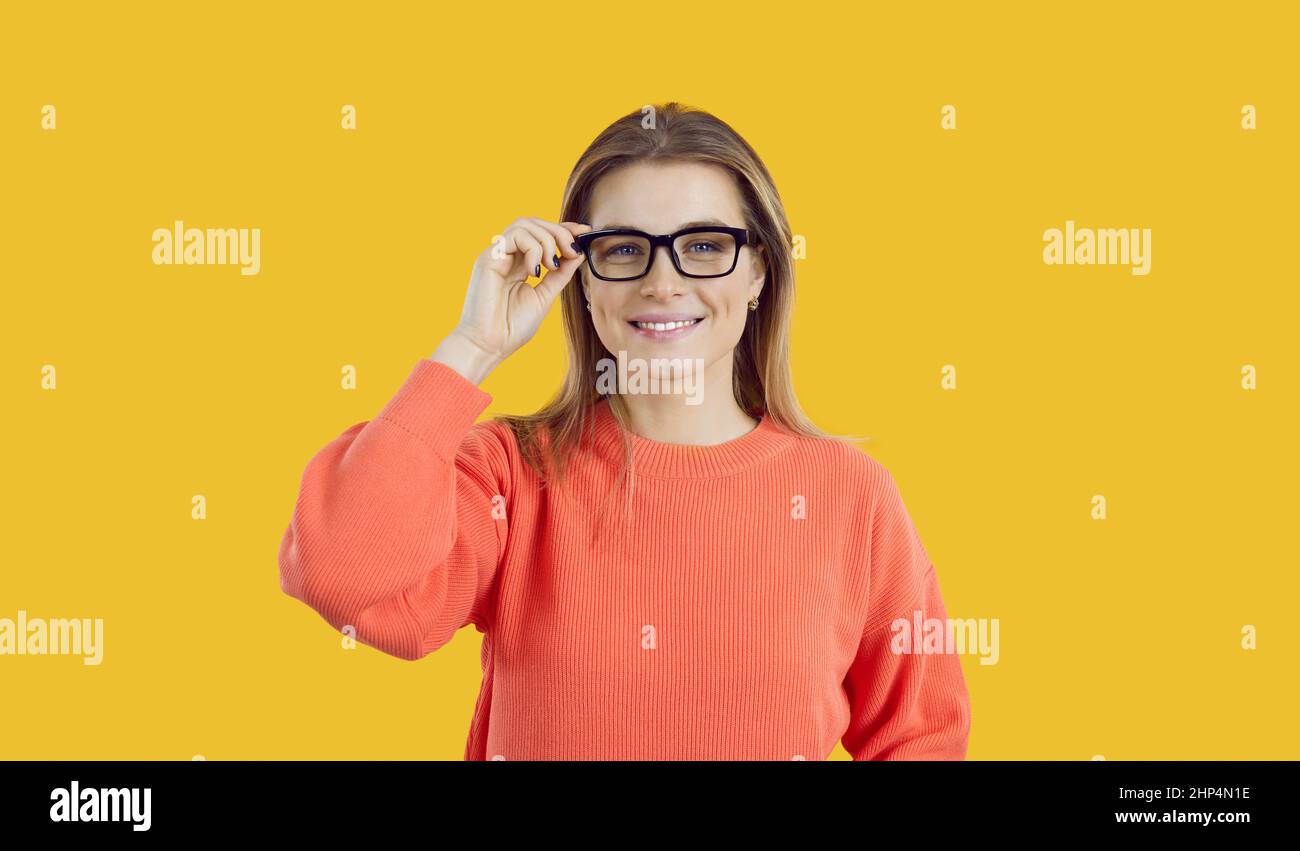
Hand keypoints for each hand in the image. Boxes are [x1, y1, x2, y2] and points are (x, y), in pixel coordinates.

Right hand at [434, 217, 591, 382]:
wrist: (489, 346)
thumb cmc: (512, 327)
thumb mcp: (545, 296)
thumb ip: (560, 274)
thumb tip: (578, 252)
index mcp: (519, 264)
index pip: (541, 233)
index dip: (564, 229)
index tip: (584, 232)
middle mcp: (506, 256)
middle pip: (534, 223)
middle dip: (559, 231)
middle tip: (572, 250)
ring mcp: (496, 255)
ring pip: (524, 224)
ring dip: (547, 240)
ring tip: (552, 265)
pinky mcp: (488, 258)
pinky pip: (515, 236)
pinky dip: (533, 248)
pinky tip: (535, 271)